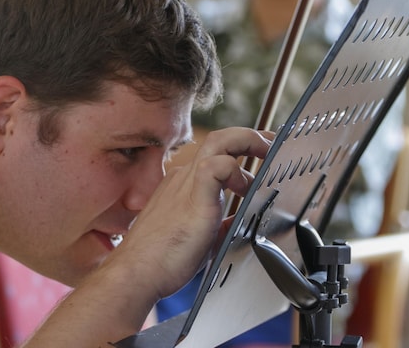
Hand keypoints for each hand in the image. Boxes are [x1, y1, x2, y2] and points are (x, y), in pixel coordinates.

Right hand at [110, 127, 272, 299]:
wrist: (137, 272)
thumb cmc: (161, 260)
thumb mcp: (201, 238)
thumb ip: (220, 225)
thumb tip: (237, 223)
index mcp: (184, 186)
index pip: (215, 155)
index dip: (240, 151)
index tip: (259, 156)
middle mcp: (184, 178)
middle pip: (220, 139)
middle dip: (250, 136)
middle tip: (271, 144)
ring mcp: (187, 184)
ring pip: (219, 142)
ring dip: (248, 142)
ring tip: (267, 154)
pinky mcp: (194, 197)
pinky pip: (216, 167)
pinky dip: (236, 169)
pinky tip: (244, 188)